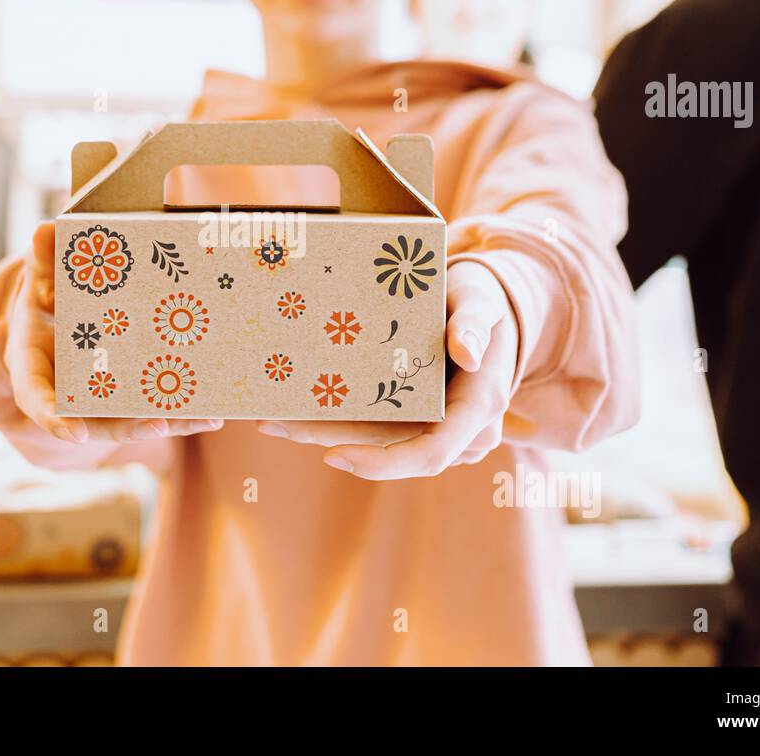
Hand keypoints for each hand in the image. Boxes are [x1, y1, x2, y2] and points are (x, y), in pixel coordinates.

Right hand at [5, 221, 224, 447]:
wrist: (54, 312)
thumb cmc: (45, 292)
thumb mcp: (40, 275)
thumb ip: (43, 258)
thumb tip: (44, 231)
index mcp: (32, 363)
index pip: (35, 397)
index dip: (52, 417)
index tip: (74, 434)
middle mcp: (65, 388)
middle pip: (94, 420)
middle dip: (128, 427)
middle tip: (159, 427)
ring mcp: (98, 395)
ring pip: (129, 420)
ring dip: (167, 422)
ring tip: (205, 419)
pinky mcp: (126, 392)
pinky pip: (149, 405)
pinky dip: (179, 410)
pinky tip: (212, 410)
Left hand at [254, 261, 518, 478]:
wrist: (488, 308)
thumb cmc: (482, 297)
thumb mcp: (480, 298)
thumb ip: (473, 321)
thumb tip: (467, 354)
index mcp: (479, 408)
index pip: (431, 453)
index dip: (383, 463)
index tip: (333, 456)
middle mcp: (460, 431)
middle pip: (388, 449)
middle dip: (329, 438)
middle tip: (272, 423)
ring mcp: (439, 430)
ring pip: (376, 441)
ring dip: (323, 431)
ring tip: (271, 417)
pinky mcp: (418, 421)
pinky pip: (376, 427)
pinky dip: (338, 419)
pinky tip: (295, 407)